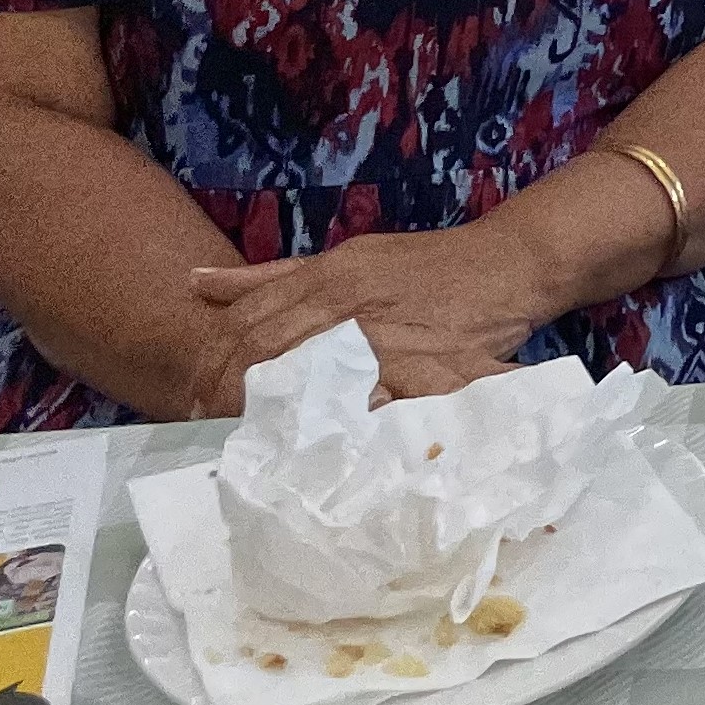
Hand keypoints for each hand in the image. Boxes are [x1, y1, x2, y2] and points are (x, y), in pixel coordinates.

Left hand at [184, 221, 554, 415]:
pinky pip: (376, 401)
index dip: (213, 361)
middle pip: (266, 350)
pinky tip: (318, 448)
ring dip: (274, 413)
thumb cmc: (428, 264)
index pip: (248, 319)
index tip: (194, 396)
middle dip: (228, 393)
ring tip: (250, 445)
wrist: (511, 263)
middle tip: (208, 429)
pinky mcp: (423, 365)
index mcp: (328, 274)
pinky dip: (343, 424)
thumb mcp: (349, 256)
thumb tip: (198, 282)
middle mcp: (348, 302)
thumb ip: (276, 275)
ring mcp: (385, 334)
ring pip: (310, 378)